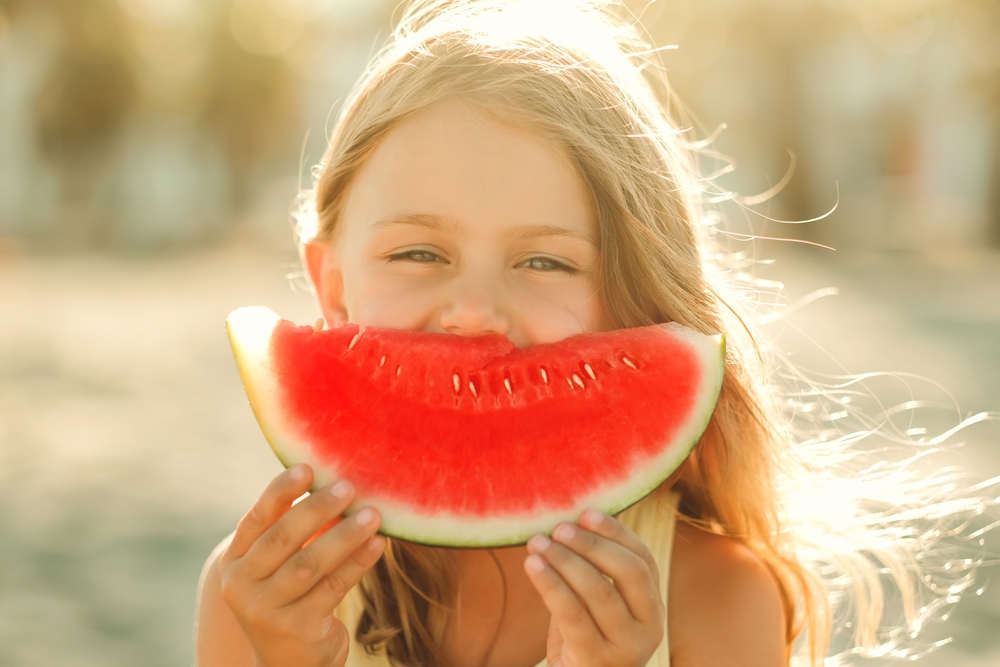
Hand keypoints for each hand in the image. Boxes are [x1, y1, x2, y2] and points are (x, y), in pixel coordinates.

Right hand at [219, 464, 386, 666]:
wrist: (290, 662)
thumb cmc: (291, 598)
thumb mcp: (280, 565)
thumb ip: (294, 529)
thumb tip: (334, 481)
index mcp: (234, 561)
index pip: (257, 518)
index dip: (281, 491)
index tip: (307, 467)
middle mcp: (242, 586)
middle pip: (283, 537)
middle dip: (318, 508)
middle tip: (349, 487)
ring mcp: (266, 610)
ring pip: (310, 563)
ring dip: (346, 535)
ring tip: (374, 514)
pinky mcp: (296, 628)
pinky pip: (333, 586)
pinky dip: (358, 562)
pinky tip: (379, 544)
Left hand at [524, 510, 664, 666]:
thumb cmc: (582, 641)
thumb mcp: (595, 607)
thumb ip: (591, 573)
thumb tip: (567, 522)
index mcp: (653, 608)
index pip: (643, 559)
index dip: (616, 532)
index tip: (585, 512)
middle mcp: (649, 627)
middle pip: (629, 571)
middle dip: (591, 544)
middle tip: (558, 528)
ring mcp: (627, 647)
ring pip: (599, 591)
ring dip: (565, 560)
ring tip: (537, 542)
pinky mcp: (597, 660)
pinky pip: (572, 614)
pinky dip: (551, 584)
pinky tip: (532, 566)